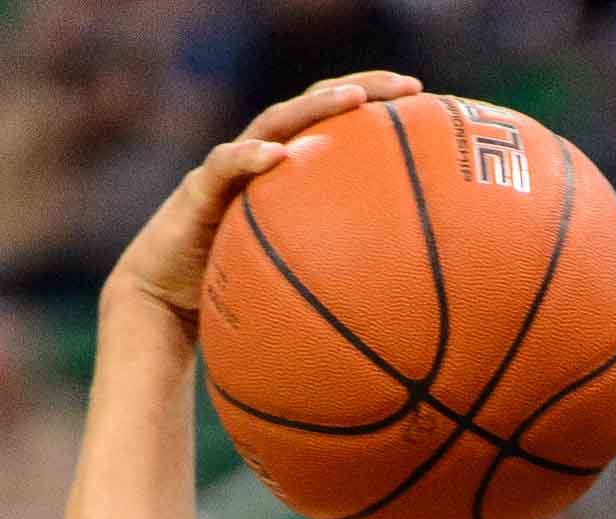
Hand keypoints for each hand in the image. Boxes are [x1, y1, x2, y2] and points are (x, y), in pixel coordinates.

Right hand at [107, 71, 421, 326]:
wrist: (166, 303)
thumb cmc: (237, 290)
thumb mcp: (302, 279)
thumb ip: (343, 274)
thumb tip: (411, 308)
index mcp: (288, 174)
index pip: (336, 125)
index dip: (377, 107)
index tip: (423, 101)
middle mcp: (261, 160)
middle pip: (313, 108)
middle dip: (360, 88)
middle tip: (407, 87)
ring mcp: (229, 170)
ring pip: (273, 123)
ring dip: (314, 107)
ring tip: (352, 99)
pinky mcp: (197, 191)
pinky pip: (223, 167)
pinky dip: (250, 159)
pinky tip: (278, 156)